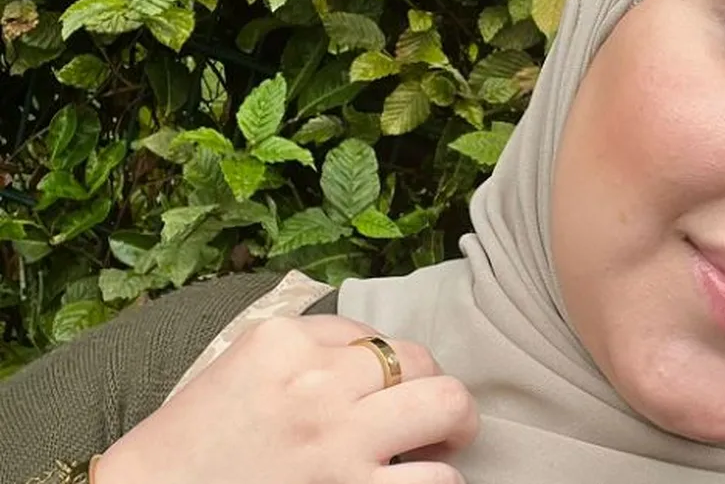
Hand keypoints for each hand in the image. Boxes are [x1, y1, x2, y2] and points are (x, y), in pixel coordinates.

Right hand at [95, 315, 477, 483]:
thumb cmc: (194, 442)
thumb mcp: (241, 367)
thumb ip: (306, 347)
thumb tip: (373, 350)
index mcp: (285, 343)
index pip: (373, 334)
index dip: (386, 366)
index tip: (377, 390)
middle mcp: (318, 384)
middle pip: (423, 360)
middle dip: (434, 385)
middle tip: (431, 413)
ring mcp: (340, 443)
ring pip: (448, 407)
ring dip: (451, 431)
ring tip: (439, 447)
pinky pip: (435, 480)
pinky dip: (438, 480)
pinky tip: (417, 481)